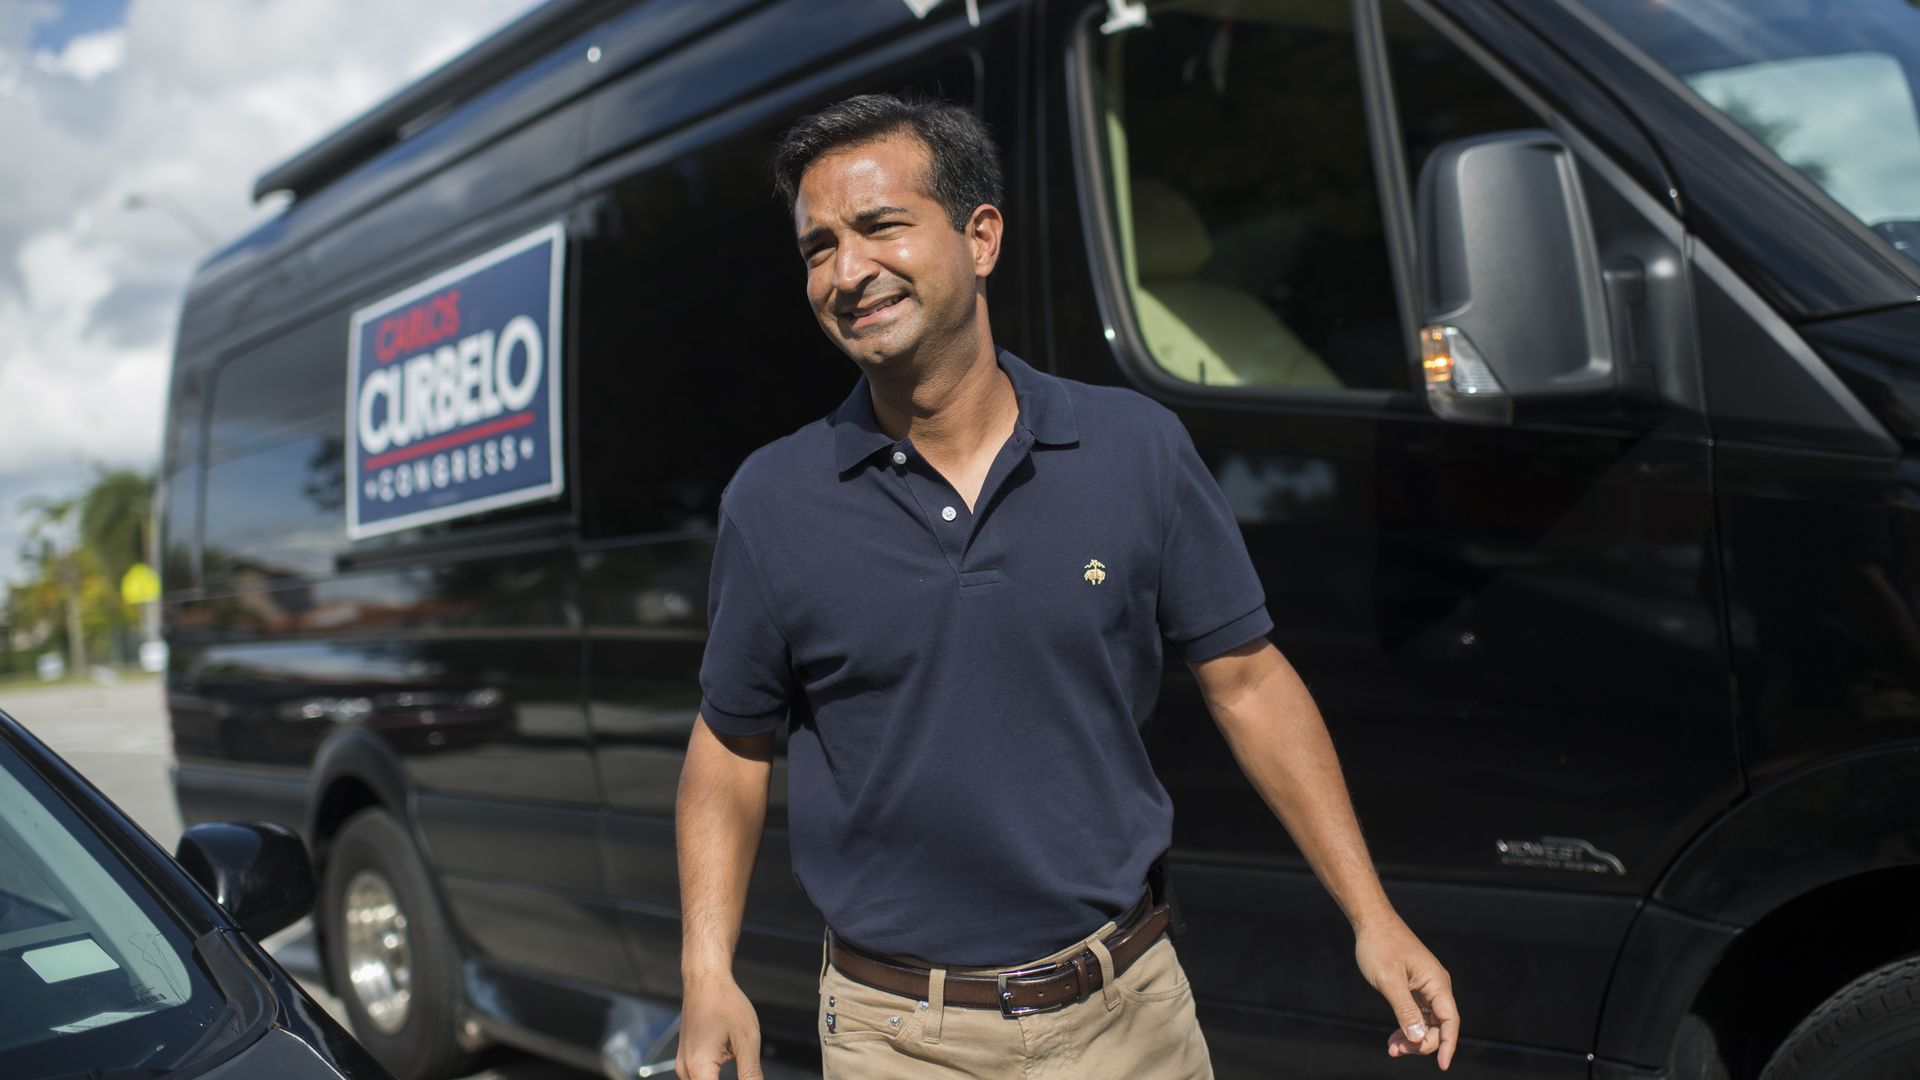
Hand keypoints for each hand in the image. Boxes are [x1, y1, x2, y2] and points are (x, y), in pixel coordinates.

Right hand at [676, 974, 763, 1079]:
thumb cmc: (725, 1003)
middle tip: (750, 1073)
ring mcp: (683, 1067)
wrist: (705, 980)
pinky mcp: (687, 1062)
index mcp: (698, 1069)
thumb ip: (751, 1074)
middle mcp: (685, 1071)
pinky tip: (736, 1072)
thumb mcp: (747, 1040)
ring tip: (745, 1069)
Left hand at [1355, 918, 1458, 1069]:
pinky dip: (1406, 1027)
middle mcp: (1436, 986)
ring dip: (1412, 1037)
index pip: (1450, 1021)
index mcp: (1437, 983)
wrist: (1371, 922)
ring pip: (1427, 1022)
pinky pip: (1416, 1014)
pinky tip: (1394, 1038)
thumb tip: (1418, 1037)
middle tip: (1396, 1051)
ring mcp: (1425, 987)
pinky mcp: (1414, 987)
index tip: (1442, 1066)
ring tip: (1393, 1049)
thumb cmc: (1380, 946)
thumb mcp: (1389, 981)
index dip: (1448, 1045)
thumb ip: (1404, 1010)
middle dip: (1421, 1042)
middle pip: (1439, 1025)